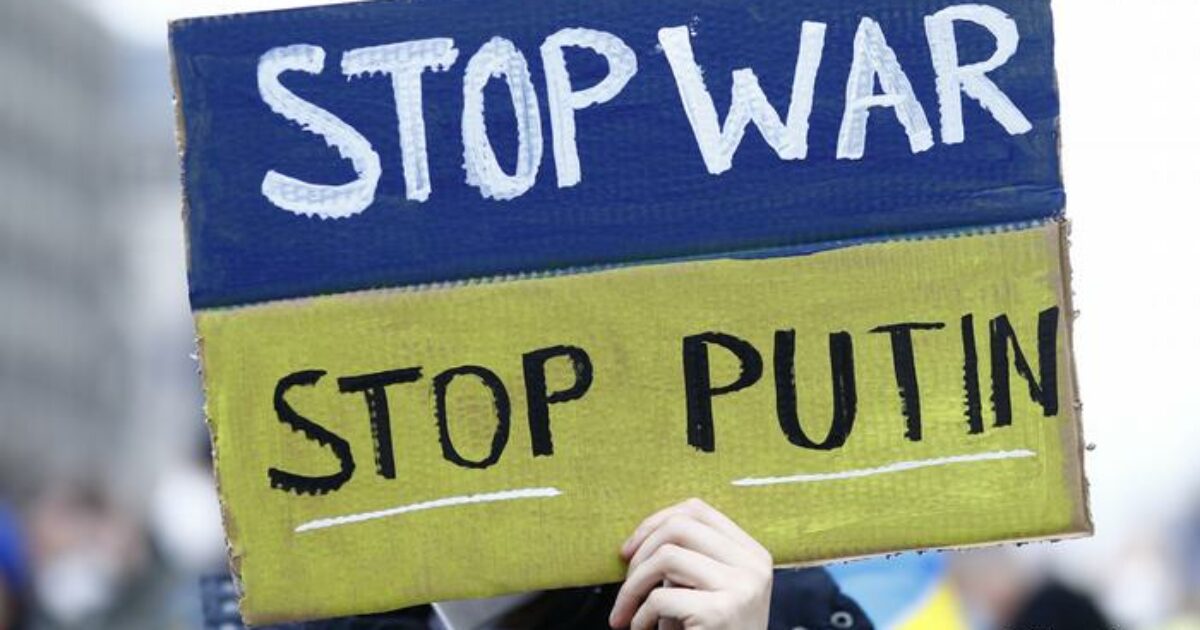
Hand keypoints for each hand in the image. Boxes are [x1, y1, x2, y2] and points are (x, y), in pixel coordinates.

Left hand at [609, 499, 772, 629]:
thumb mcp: (710, 591)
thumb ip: (692, 559)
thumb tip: (637, 539)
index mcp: (753, 553)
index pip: (697, 510)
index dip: (654, 522)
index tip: (629, 550)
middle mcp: (753, 566)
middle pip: (679, 526)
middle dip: (640, 552)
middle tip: (625, 581)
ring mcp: (740, 588)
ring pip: (666, 557)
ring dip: (634, 586)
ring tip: (627, 612)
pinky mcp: (720, 612)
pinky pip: (661, 597)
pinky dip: (640, 616)